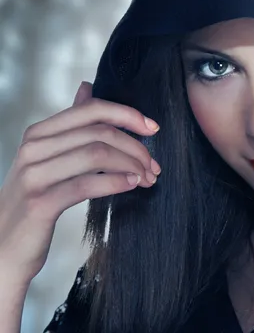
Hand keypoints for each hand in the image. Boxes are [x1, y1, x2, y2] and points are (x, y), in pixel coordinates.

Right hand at [0, 82, 160, 282]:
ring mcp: (34, 174)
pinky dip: (116, 182)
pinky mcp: (40, 202)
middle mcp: (33, 148)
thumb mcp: (48, 158)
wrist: (2, 248)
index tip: (153, 129)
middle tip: (154, 166)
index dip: (128, 115)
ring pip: (97, 154)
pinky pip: (87, 184)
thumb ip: (70, 127)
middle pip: (100, 132)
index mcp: (39, 134)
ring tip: (147, 178)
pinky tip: (131, 185)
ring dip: (132, 165)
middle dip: (136, 147)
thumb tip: (87, 88)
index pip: (91, 109)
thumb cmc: (33, 201)